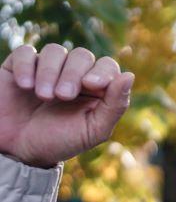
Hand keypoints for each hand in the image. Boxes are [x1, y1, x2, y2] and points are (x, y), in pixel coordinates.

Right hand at [0, 44, 133, 168]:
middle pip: (82, 56)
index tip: (91, 84)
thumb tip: (129, 75)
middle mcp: (73, 74)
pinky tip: (25, 85)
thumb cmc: (61, 142)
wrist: (20, 150)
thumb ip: (115, 105)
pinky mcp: (20, 67)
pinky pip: (26, 52)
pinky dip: (27, 65)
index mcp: (97, 89)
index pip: (107, 66)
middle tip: (62, 96)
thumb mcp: (93, 130)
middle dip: (73, 74)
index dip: (102, 71)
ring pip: (55, 51)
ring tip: (44, 96)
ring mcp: (47, 68)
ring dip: (50, 71)